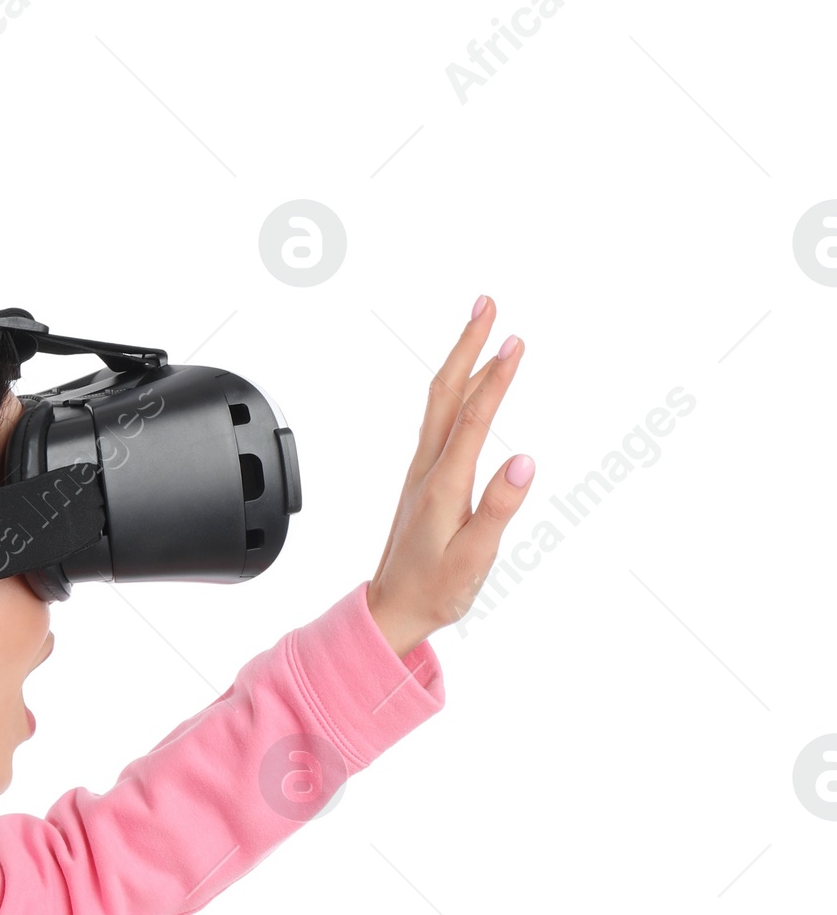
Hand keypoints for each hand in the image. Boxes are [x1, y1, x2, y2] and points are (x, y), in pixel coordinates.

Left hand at [364, 297, 534, 656]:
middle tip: (488, 304)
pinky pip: (440, 421)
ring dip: (461, 360)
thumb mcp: (474, 559)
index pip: (474, 418)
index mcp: (445, 485)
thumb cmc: (434, 591)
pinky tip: (467, 383)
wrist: (391, 611)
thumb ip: (499, 509)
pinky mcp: (424, 480)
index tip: (516, 341)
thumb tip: (523, 461)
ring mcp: (423, 472)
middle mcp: (429, 470)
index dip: (496, 378)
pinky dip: (457, 389)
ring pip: (441, 403)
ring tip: (482, 326)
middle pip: (447, 393)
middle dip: (468, 345)